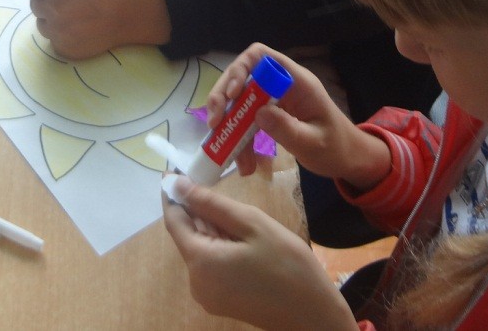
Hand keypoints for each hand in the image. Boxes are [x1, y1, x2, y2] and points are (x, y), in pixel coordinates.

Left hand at [16, 0, 170, 59]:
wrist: (129, 9)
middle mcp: (52, 7)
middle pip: (34, 2)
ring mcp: (57, 30)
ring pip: (41, 22)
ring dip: (52, 16)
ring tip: (75, 11)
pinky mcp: (64, 47)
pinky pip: (52, 38)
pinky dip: (62, 32)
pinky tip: (79, 25)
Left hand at [162, 175, 357, 329]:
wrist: (314, 315)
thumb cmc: (289, 266)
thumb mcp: (253, 224)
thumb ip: (212, 204)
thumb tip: (178, 185)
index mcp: (200, 262)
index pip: (174, 221)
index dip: (172, 195)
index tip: (176, 171)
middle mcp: (196, 282)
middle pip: (189, 236)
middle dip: (199, 210)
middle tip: (218, 185)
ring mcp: (207, 295)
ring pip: (201, 249)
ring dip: (213, 228)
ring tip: (241, 217)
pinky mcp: (220, 301)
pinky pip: (211, 265)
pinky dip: (220, 246)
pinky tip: (244, 239)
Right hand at [210, 45, 391, 189]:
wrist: (349, 160)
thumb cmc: (337, 149)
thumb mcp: (313, 143)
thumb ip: (287, 129)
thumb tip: (258, 113)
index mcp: (297, 81)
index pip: (261, 56)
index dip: (240, 69)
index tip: (230, 96)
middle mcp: (282, 85)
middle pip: (242, 77)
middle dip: (223, 98)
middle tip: (214, 123)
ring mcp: (274, 100)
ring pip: (240, 101)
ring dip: (229, 125)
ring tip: (227, 153)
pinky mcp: (270, 115)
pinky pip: (246, 120)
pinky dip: (239, 139)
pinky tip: (242, 162)